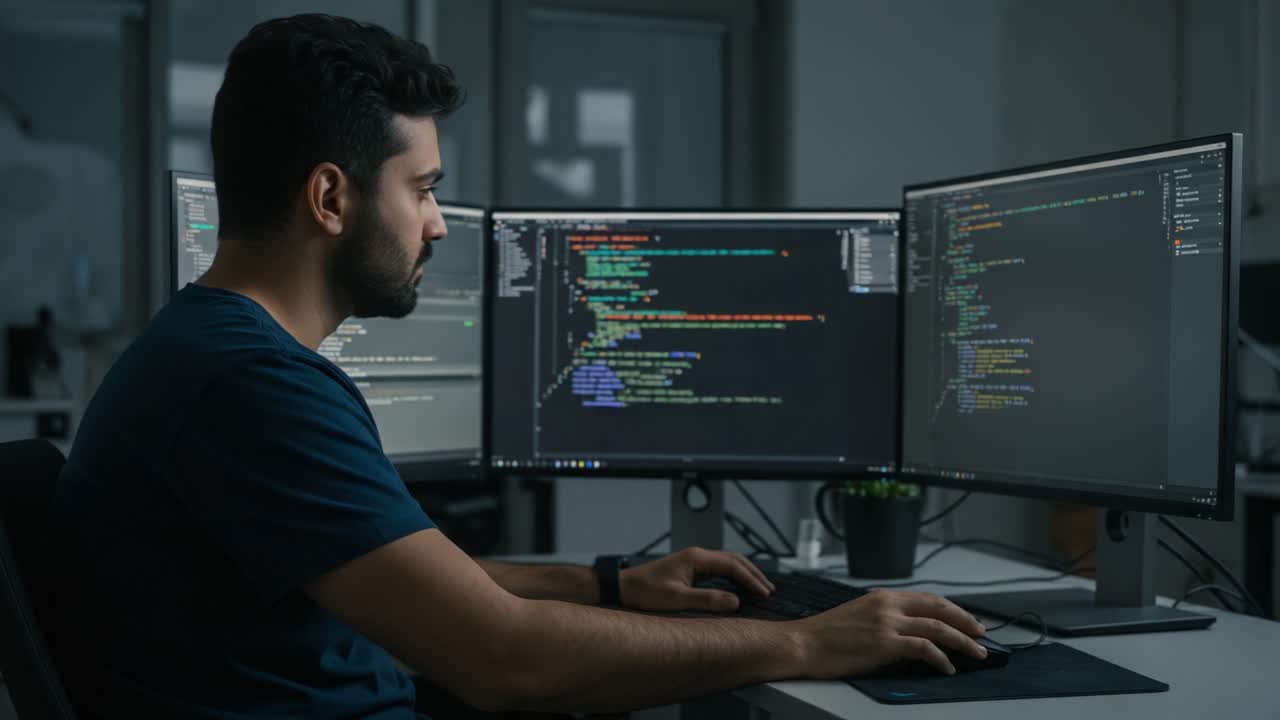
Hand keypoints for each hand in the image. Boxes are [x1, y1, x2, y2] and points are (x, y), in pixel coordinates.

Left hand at [618, 547, 774, 612]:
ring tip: (760, 588)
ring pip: (727, 563)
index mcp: (696, 558)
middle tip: (769, 590)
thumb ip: (707, 600)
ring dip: (745, 574)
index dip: (751, 580)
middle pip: (734, 560)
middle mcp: (697, 555)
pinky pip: (719, 569)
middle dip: (753, 574)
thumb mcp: (677, 600)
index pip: (732, 566)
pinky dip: (733, 576)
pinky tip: (739, 586)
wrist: (624, 587)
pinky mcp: (690, 568)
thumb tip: (735, 602)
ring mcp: (694, 560)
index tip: (764, 593)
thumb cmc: (645, 592)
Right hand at [796, 589, 986, 676]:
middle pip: (938, 608)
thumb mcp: (858, 617)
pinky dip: (941, 658)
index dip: (951, 609)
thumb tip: (906, 635)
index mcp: (881, 597)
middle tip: (981, 633)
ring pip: (938, 628)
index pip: (926, 598)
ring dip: (962, 641)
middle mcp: (887, 605)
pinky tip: (948, 668)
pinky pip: (924, 649)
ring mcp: (887, 623)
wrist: (802, 643)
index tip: (965, 619)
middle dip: (965, 621)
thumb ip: (883, 620)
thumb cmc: (824, 636)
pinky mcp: (885, 643)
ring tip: (976, 652)